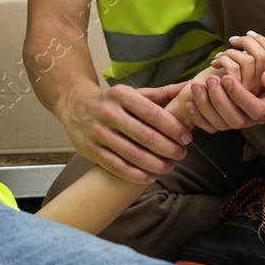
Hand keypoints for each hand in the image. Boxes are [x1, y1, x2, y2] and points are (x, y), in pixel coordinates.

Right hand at [61, 80, 192, 183]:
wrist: (75, 105)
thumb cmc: (111, 101)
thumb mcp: (133, 93)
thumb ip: (162, 93)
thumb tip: (190, 87)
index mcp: (121, 95)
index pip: (152, 113)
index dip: (172, 128)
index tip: (186, 138)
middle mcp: (108, 113)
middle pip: (144, 136)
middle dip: (168, 148)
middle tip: (181, 154)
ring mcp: (98, 133)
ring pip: (132, 154)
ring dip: (155, 164)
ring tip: (169, 166)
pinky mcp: (91, 150)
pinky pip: (116, 166)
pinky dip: (135, 174)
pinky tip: (150, 176)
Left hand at [184, 31, 264, 132]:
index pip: (256, 109)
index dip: (240, 96)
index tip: (227, 78)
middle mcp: (259, 116)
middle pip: (237, 120)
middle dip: (220, 101)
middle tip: (210, 80)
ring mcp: (244, 117)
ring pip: (223, 123)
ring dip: (207, 106)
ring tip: (197, 85)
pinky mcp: (230, 115)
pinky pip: (213, 125)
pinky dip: (200, 116)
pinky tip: (190, 103)